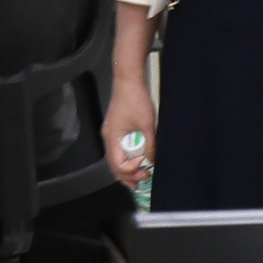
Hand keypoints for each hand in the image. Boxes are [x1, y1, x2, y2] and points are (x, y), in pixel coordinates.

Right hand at [103, 73, 157, 190]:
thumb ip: (150, 145)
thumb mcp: (148, 125)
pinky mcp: (115, 128)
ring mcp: (111, 133)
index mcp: (113, 138)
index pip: (118, 164)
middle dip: (127, 177)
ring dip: (126, 170)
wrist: (129, 80)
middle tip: (142, 182)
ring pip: (115, 159)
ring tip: (139, 178)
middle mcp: (108, 137)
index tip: (145, 164)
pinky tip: (136, 161)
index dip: (132, 169)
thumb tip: (153, 161)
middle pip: (113, 165)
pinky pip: (118, 150)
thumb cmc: (136, 99)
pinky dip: (126, 159)